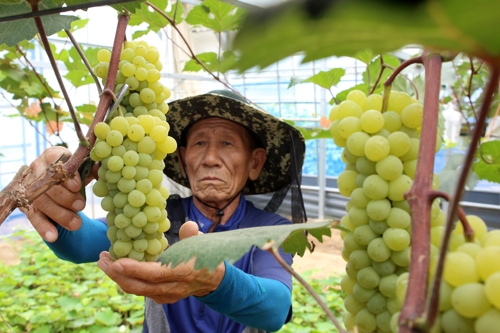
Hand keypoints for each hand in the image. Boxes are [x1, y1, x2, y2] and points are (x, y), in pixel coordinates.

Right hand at [19, 146, 94, 241]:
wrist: (60, 185)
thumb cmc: (74, 175)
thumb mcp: (83, 170)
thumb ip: (91, 169)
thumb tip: (101, 169)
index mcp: (52, 155)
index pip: (54, 160)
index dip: (65, 174)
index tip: (77, 186)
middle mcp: (37, 168)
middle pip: (47, 184)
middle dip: (65, 197)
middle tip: (81, 206)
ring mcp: (29, 187)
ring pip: (40, 201)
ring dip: (59, 214)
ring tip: (76, 224)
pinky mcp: (26, 204)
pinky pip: (33, 216)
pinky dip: (43, 227)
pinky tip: (53, 236)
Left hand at [97, 221, 224, 303]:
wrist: (213, 281)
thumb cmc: (205, 257)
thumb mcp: (202, 244)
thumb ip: (193, 235)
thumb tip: (189, 225)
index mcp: (183, 273)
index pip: (155, 274)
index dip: (134, 269)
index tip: (116, 261)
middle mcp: (172, 288)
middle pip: (139, 285)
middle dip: (117, 273)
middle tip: (102, 258)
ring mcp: (166, 295)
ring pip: (136, 289)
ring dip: (118, 277)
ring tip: (104, 262)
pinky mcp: (161, 297)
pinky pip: (139, 290)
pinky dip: (126, 280)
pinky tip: (117, 269)